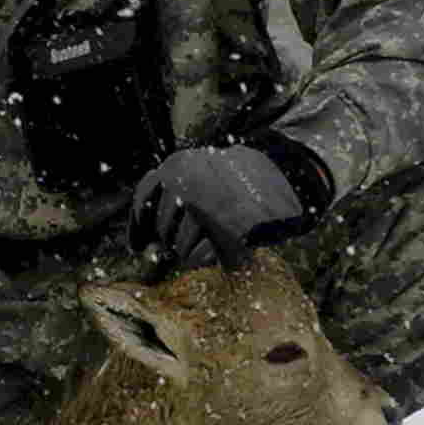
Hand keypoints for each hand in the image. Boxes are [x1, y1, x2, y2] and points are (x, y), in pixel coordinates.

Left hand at [129, 144, 322, 269]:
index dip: (138, 224)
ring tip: (217, 238)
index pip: (144, 196)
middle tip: (196, 240)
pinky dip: (204, 260)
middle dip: (173, 239)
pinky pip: (194, 257)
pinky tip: (217, 252)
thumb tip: (143, 240)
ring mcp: (200, 202)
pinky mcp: (219, 226)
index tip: (136, 246)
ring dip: (192, 250)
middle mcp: (183, 179)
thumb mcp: (204, 175)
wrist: (287, 176)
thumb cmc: (243, 182)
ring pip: (176, 245)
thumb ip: (175, 196)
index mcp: (177, 164)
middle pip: (161, 226)